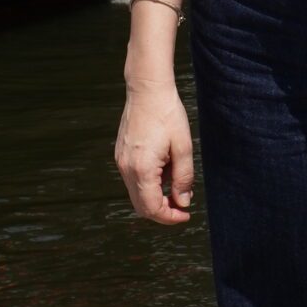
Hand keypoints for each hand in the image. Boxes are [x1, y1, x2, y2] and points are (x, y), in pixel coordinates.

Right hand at [115, 80, 194, 224]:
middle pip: (141, 206)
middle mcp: (126, 169)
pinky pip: (133, 179)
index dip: (170, 217)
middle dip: (163, 210)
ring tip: (176, 179)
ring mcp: (120, 162)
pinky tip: (165, 167)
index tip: (186, 214)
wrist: (147, 90)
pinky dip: (149, 183)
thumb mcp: (184, 147)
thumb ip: (183, 178)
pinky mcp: (121, 155)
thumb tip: (183, 202)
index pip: (151, 208)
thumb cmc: (167, 114)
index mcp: (141, 169)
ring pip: (137, 193)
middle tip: (183, 204)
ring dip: (156, 196)